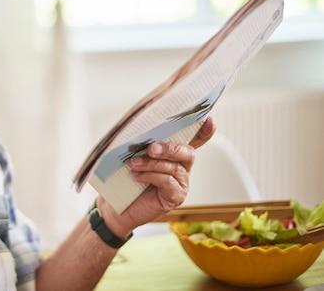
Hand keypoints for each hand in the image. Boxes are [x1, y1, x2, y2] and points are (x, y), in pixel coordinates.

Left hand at [98, 117, 215, 236]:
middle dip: (170, 148)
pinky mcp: (176, 196)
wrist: (116, 207)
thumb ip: (141, 143)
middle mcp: (181, 167)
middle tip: (151, 148)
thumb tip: (137, 128)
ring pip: (174, 167)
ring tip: (134, 163)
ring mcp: (181, 182)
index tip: (209, 119)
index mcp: (173, 153)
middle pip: (187, 152)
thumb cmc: (124, 179)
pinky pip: (168, 181)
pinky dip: (151, 176)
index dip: (204, 130)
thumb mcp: (132, 156)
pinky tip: (137, 176)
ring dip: (152, 163)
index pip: (194, 139)